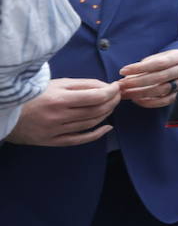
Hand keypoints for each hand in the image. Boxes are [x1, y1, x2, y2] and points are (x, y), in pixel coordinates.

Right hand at [5, 77, 119, 145]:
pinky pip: (79, 140)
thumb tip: (105, 87)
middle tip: (118, 95)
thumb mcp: (56, 83)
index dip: (111, 92)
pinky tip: (107, 127)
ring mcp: (55, 131)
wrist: (7, 113)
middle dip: (112, 102)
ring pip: (90, 124)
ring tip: (112, 106)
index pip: (96, 97)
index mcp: (59, 99)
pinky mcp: (52, 141)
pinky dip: (97, 134)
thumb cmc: (33, 94)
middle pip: (96, 110)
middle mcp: (58, 116)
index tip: (116, 87)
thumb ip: (82, 84)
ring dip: (106, 114)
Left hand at [118, 49, 177, 107]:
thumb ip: (148, 63)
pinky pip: (164, 101)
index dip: (139, 68)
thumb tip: (128, 74)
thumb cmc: (171, 61)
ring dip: (140, 93)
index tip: (122, 71)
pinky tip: (136, 100)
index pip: (157, 63)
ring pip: (161, 90)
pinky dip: (149, 102)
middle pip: (158, 77)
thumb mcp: (163, 56)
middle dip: (137, 82)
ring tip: (125, 93)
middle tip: (121, 85)